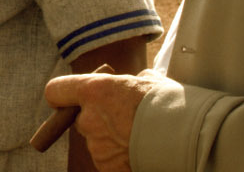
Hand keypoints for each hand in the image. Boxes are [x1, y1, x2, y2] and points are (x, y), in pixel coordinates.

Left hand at [43, 70, 173, 171]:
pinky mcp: (107, 168)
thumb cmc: (170, 103)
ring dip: (111, 140)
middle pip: (81, 120)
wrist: (187, 137)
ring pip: (97, 142)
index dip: (62, 95)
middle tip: (124, 120)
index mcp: (94, 91)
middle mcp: (89, 119)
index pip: (56, 91)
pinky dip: (120, 158)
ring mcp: (97, 147)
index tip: (68, 98)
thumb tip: (133, 82)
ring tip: (140, 137)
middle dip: (97, 120)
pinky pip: (108, 161)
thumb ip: (129, 82)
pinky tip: (141, 151)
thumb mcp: (148, 81)